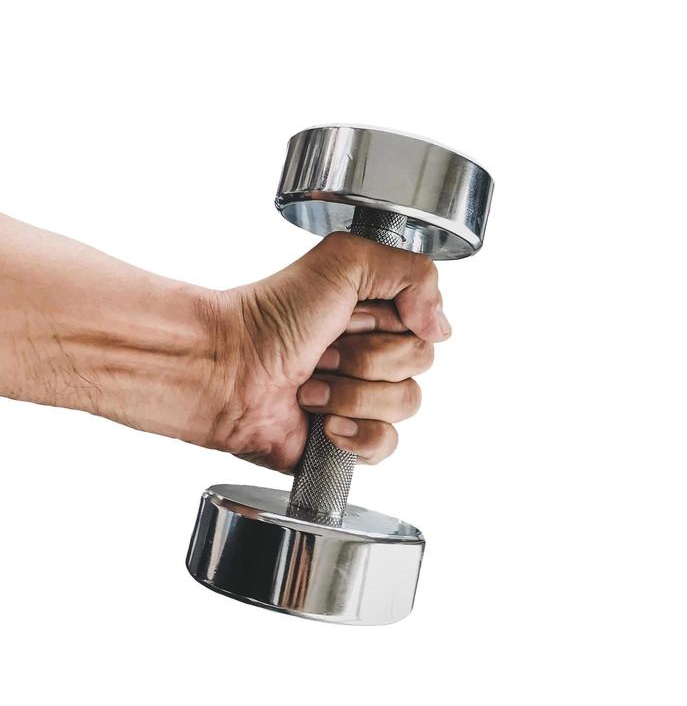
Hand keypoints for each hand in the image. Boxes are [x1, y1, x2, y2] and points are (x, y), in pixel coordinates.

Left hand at [199, 232, 450, 471]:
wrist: (227, 369)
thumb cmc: (271, 314)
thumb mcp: (346, 260)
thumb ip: (414, 273)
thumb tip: (441, 327)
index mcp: (376, 310)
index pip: (427, 322)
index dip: (392, 322)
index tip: (350, 317)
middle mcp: (372, 352)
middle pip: (420, 363)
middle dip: (367, 358)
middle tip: (322, 350)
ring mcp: (361, 398)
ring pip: (406, 404)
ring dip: (351, 394)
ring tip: (310, 385)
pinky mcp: (348, 441)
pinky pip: (387, 445)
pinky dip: (354, 434)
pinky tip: (323, 423)